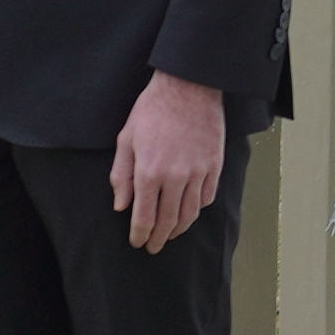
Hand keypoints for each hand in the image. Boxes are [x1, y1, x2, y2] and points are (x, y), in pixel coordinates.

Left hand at [113, 72, 224, 254]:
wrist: (188, 86)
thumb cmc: (152, 109)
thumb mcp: (126, 139)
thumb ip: (121, 175)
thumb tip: (121, 205)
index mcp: (149, 172)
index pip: (144, 217)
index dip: (140, 235)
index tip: (137, 243)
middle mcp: (175, 177)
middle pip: (168, 221)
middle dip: (158, 239)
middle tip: (153, 247)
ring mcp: (198, 173)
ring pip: (190, 214)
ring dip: (179, 229)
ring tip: (171, 235)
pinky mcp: (214, 165)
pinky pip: (207, 197)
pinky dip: (197, 209)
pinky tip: (190, 211)